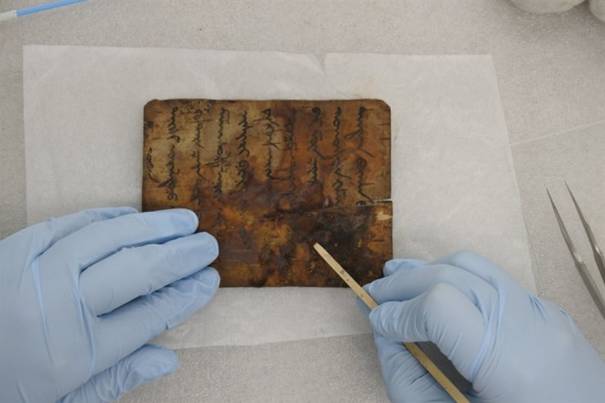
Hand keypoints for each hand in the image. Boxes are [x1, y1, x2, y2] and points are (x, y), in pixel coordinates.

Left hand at [0, 208, 219, 402]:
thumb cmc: (9, 388)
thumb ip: (115, 381)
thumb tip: (168, 361)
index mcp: (75, 354)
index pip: (150, 315)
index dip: (185, 295)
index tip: (209, 281)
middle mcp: (60, 308)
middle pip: (137, 272)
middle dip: (179, 257)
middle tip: (208, 245)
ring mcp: (35, 274)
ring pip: (107, 239)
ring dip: (152, 227)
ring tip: (184, 221)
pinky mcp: (15, 251)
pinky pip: (67, 223)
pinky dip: (104, 217)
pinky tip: (132, 215)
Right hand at [364, 252, 604, 402]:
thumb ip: (409, 382)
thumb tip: (383, 335)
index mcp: (512, 366)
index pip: (442, 305)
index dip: (401, 310)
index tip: (376, 321)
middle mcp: (534, 328)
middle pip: (455, 276)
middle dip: (406, 281)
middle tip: (374, 292)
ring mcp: (548, 317)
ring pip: (477, 268)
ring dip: (430, 269)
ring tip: (397, 274)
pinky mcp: (551, 315)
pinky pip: (498, 283)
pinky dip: (458, 280)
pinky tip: (438, 292)